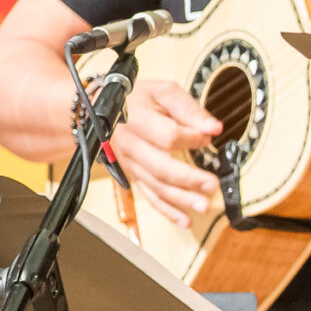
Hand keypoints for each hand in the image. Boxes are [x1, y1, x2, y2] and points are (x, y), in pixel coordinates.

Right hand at [109, 78, 221, 226]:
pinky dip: (167, 210)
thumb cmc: (134, 99)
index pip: (167, 135)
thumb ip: (189, 108)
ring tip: (203, 205)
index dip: (190, 138)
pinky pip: (149, 196)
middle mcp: (131, 145)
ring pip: (155, 186)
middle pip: (160, 167)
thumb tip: (213, 127)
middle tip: (211, 184)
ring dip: (180, 199)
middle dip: (187, 179)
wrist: (97, 111)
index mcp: (137, 120)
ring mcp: (130, 163)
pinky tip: (184, 219)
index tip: (207, 136)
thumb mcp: (162, 92)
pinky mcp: (132, 175)